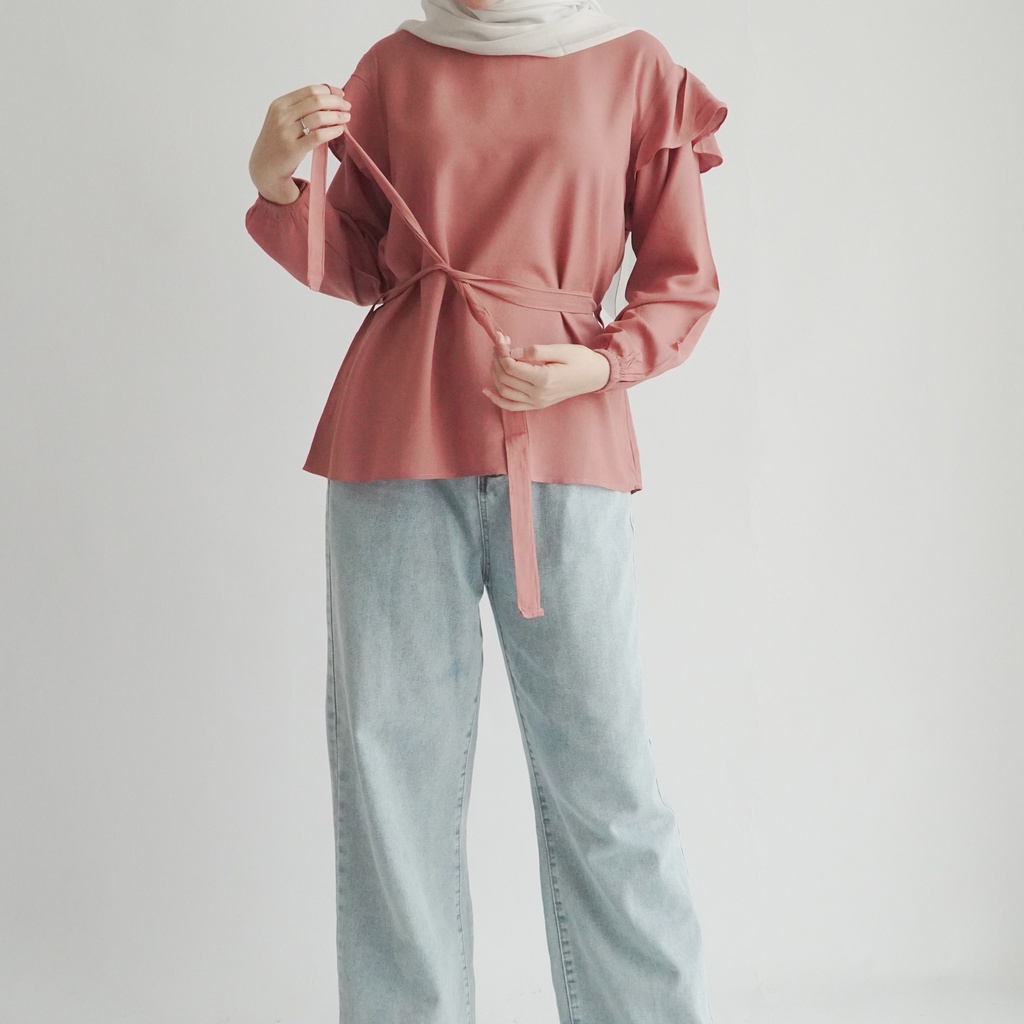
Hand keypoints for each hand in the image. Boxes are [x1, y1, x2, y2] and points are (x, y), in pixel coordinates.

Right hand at [248, 84, 352, 203]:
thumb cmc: (278, 143)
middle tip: (347, 106)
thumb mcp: (282, 120)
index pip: (309, 91)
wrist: (264, 168)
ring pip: (318, 117)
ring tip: (346, 118)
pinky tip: (340, 131)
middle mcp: (282, 116)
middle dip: (336, 102)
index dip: (329, 91)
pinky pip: (318, 136)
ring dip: (337, 116)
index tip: (340, 95)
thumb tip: (328, 100)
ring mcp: (286, 132)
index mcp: (280, 104)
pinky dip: (333, 131)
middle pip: (316, 101)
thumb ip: (300, 109)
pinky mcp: (293, 149)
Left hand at [482, 333, 611, 410]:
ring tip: (498, 357)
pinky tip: (487, 390)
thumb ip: (536, 351)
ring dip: (495, 373)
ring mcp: (537, 402)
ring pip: (504, 390)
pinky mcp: (537, 405)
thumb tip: (513, 352)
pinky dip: (497, 399)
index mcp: (544, 379)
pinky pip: (511, 406)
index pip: (511, 366)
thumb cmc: (580, 359)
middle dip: (497, 359)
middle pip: (505, 377)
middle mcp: (538, 394)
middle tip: (500, 344)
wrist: (594, 376)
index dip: (501, 351)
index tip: (501, 338)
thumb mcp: (560, 349)